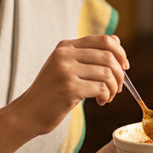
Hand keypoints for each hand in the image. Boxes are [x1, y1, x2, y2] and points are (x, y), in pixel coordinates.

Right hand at [9, 34, 128, 137]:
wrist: (28, 113)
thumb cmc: (51, 92)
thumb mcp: (66, 66)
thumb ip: (88, 54)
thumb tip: (117, 41)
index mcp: (66, 46)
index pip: (104, 39)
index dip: (121, 53)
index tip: (124, 67)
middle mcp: (65, 55)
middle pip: (109, 56)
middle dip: (120, 74)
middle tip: (117, 87)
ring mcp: (66, 71)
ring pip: (108, 73)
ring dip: (114, 88)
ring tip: (107, 96)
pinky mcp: (69, 89)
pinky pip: (101, 88)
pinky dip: (107, 96)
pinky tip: (101, 101)